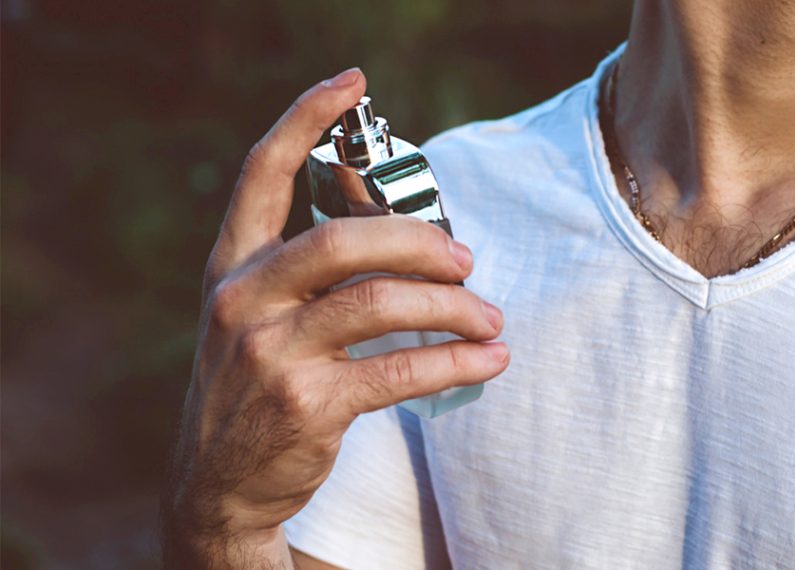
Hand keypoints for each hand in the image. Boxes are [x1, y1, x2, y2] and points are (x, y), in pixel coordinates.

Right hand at [161, 68, 508, 567]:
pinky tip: (489, 362)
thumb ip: (311, 267)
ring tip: (490, 319)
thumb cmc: (259, 383)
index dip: (305, 119)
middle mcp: (242, 301)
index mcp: (232, 268)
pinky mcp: (307, 406)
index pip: (261, 174)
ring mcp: (269, 354)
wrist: (218, 485)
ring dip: (451, 307)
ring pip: (379, 304)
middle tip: (466, 261)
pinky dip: (455, 363)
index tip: (353, 82)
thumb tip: (386, 212)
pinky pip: (399, 370)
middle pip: (342, 240)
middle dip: (418, 241)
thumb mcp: (262, 315)